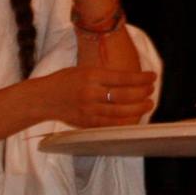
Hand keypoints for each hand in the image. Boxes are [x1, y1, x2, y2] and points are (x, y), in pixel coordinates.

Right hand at [40, 64, 155, 128]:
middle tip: (151, 91)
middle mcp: (91, 93)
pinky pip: (110, 124)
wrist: (43, 98)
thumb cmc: (64, 81)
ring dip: (138, 108)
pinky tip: (134, 118)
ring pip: (120, 112)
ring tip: (148, 104)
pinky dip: (125, 121)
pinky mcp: (86, 123)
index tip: (153, 76)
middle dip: (142, 93)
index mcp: (91, 76)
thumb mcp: (83, 70)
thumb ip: (104, 75)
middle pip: (124, 95)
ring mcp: (89, 110)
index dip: (141, 78)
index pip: (123, 77)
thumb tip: (131, 79)